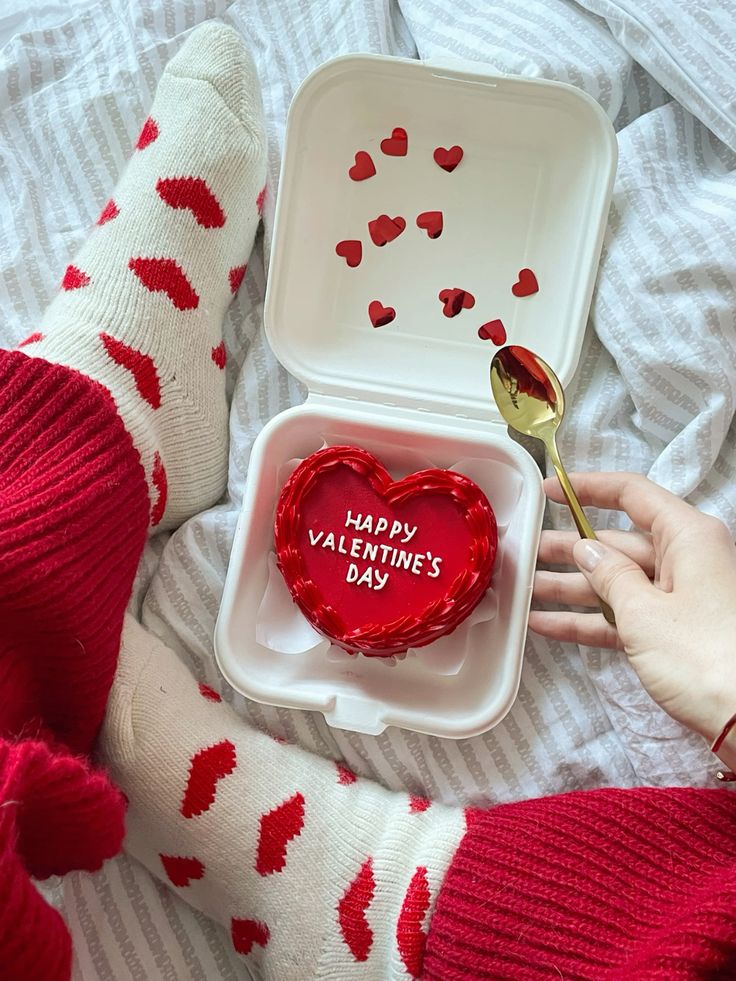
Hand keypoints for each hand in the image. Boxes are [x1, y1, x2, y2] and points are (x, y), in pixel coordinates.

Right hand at [528, 471, 735, 748]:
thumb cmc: (704, 656)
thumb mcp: (645, 612)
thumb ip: (609, 575)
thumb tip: (586, 549)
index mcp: (688, 537)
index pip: (633, 494)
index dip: (587, 489)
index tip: (547, 491)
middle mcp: (687, 559)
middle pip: (619, 542)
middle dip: (569, 549)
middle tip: (524, 551)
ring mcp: (681, 598)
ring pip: (617, 582)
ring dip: (571, 588)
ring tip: (523, 588)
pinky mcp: (675, 633)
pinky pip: (624, 616)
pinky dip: (589, 620)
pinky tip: (545, 624)